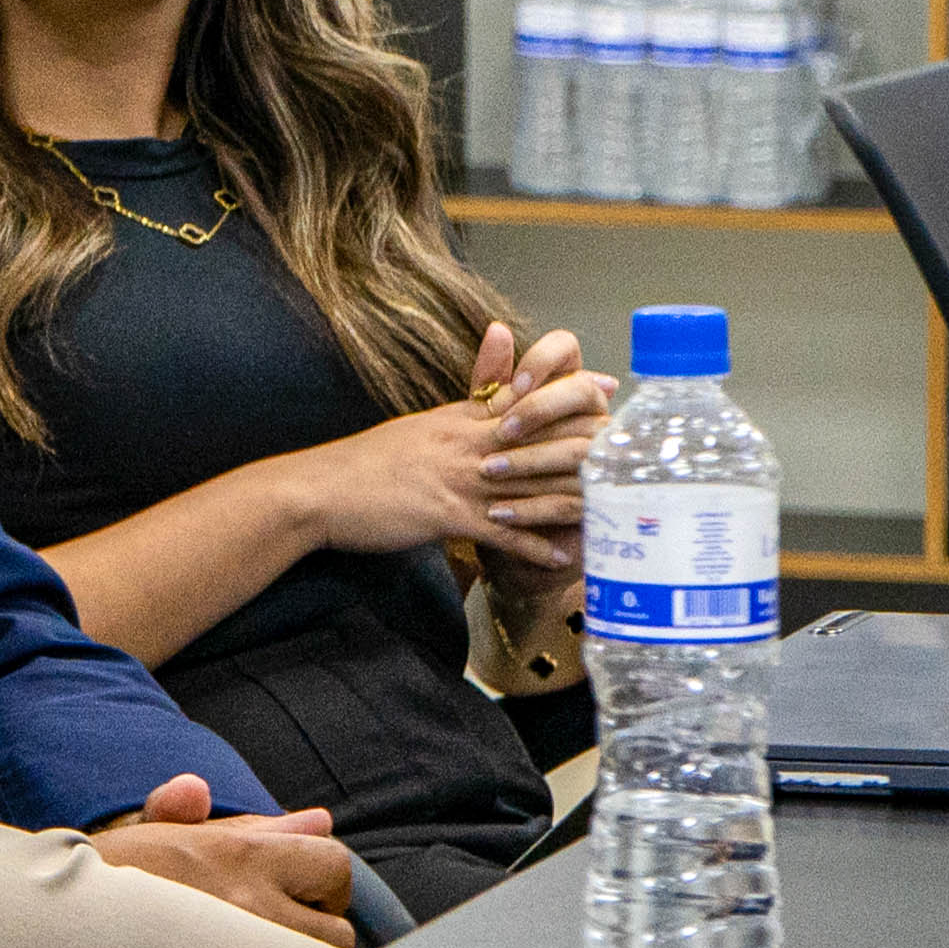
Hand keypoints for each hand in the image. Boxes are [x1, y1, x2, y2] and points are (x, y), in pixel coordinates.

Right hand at [88, 773, 360, 946]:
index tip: (296, 895)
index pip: (332, 863)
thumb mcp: (157, 834)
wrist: (51, 933)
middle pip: (338, 925)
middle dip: (318, 928)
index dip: (320, 882)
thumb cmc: (102, 884)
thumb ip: (227, 822)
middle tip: (276, 932)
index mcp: (239, 856)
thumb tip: (301, 812)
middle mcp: (251, 905)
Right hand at [279, 321, 615, 573]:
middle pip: (540, 435)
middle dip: (586, 441)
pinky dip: (533, 548)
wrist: (320, 490)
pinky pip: (501, 534)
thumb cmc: (365, 465)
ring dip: (573, 499)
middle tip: (629, 451)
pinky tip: (562, 558)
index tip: (605, 389)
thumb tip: (481, 396)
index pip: (523, 398)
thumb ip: (457, 408)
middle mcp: (466, 443)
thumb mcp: (417, 426)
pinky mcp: (445, 516)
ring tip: (612, 509)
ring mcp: (458, 479)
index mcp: (460, 419)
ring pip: (531, 485)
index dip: (567, 393)